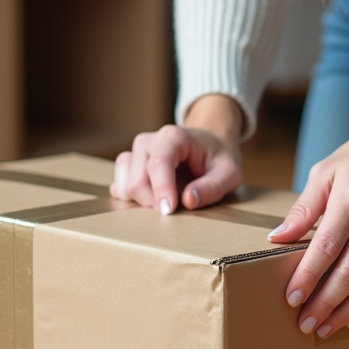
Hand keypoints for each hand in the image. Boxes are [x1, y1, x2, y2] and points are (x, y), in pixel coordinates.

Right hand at [111, 94, 244, 212]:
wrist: (209, 143)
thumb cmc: (219, 157)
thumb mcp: (229, 173)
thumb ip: (212, 187)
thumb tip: (188, 200)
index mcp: (173, 137)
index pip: (158, 163)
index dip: (161, 190)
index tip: (168, 211)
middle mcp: (148, 141)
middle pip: (137, 180)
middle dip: (153, 202)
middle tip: (175, 210)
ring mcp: (135, 153)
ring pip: (124, 185)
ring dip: (142, 202)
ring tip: (166, 201)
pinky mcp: (129, 165)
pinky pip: (119, 186)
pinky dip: (131, 199)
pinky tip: (151, 200)